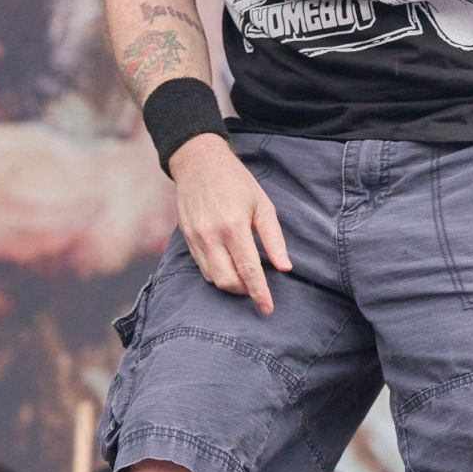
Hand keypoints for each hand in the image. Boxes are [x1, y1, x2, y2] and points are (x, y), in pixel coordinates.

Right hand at [168, 134, 290, 314]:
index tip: (268, 309)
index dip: (260, 293)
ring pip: (213, 278)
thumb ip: (274, 238)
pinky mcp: (186, 239)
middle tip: (259, 290)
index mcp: (233, 226)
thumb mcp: (262, 205)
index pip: (249, 270)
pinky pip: (202, 268)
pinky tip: (229, 267)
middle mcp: (211, 236)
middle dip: (245, 292)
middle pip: (228, 281)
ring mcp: (196, 238)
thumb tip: (285, 267)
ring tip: (246, 279)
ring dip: (231, 285)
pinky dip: (217, 274)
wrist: (199, 163)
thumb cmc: (236, 182)